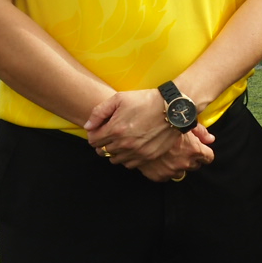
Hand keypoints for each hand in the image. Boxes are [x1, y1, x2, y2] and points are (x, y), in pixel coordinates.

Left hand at [85, 88, 208, 166]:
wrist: (173, 108)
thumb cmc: (146, 100)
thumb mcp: (120, 98)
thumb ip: (99, 112)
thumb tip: (88, 127)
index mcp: (115, 129)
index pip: (93, 140)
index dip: (94, 134)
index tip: (101, 129)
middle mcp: (124, 144)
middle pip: (102, 151)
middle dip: (103, 143)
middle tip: (111, 134)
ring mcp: (137, 152)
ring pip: (114, 159)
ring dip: (114, 151)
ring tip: (121, 141)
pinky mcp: (148, 157)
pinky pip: (129, 164)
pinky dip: (127, 158)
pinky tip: (131, 147)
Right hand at [135, 130, 215, 182]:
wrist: (140, 130)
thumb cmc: (165, 123)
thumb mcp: (185, 122)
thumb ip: (201, 132)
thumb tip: (211, 139)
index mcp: (194, 150)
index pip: (208, 158)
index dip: (204, 153)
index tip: (200, 150)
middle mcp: (185, 163)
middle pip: (195, 165)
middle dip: (191, 158)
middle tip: (182, 149)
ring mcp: (171, 171)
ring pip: (181, 173)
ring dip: (178, 165)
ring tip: (170, 155)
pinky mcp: (158, 176)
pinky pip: (166, 176)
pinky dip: (164, 170)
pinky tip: (160, 161)